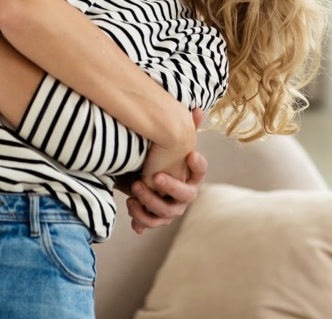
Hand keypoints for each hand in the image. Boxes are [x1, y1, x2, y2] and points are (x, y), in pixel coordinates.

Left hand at [125, 108, 206, 233]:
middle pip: (186, 195)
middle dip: (171, 186)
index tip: (190, 154)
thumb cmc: (159, 160)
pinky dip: (140, 215)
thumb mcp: (168, 145)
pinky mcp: (157, 219)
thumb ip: (183, 128)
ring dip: (150, 200)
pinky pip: (151, 222)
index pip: (201, 172)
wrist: (142, 179)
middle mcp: (185, 195)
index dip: (198, 165)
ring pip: (167, 212)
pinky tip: (131, 203)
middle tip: (155, 176)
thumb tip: (197, 108)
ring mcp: (172, 209)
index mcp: (191, 177)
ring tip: (136, 186)